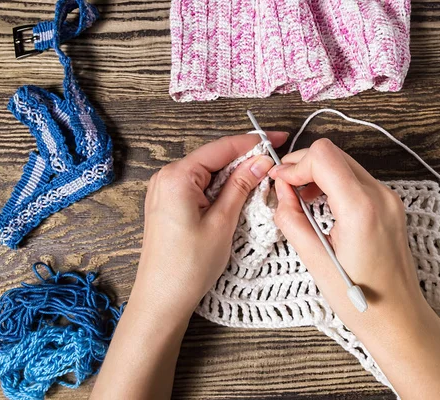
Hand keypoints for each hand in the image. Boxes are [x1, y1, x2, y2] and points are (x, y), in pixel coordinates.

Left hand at [134, 131, 287, 321]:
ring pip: (207, 172)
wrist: (161, 299)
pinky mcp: (167, 204)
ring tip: (262, 179)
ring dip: (234, 174)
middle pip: (214, 157)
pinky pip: (198, 186)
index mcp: (177, 177)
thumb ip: (241, 186)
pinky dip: (219, 187)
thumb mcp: (222, 222)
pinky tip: (238, 193)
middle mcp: (166, 177)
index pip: (222, 148)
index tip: (278, 138)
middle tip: (274, 162)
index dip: (253, 142)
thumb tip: (261, 161)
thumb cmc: (188, 266)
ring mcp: (164, 190)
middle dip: (245, 158)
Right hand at [269, 138, 439, 398]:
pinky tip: (320, 202)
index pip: (324, 157)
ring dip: (318, 172)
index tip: (279, 182)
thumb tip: (280, 193)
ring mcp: (389, 198)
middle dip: (303, 165)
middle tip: (283, 187)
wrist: (399, 317)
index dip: (294, 164)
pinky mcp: (391, 205)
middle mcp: (381, 196)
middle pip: (334, 153)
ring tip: (300, 197)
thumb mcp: (316, 262)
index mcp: (362, 209)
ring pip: (345, 162)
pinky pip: (356, 178)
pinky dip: (333, 181)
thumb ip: (292, 221)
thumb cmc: (362, 300)